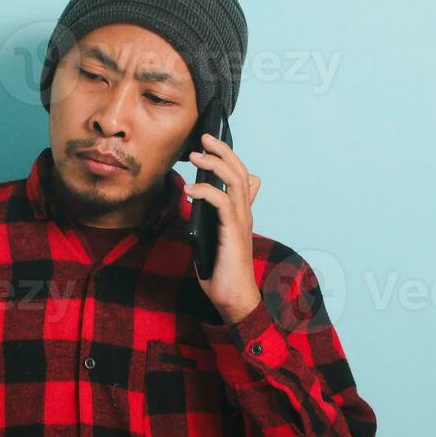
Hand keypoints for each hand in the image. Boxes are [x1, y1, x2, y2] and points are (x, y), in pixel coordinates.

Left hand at [183, 131, 262, 323]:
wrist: (233, 298)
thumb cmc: (221, 272)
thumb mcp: (212, 239)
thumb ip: (210, 220)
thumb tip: (195, 201)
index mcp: (241, 215)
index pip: (242, 177)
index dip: (229, 158)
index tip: (210, 146)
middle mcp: (245, 214)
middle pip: (241, 172)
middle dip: (223, 151)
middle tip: (204, 138)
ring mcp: (241, 222)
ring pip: (235, 181)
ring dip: (214, 165)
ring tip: (195, 156)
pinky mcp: (233, 232)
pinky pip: (223, 202)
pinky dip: (206, 191)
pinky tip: (190, 190)